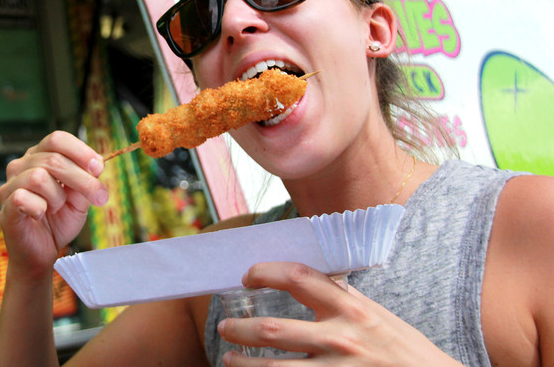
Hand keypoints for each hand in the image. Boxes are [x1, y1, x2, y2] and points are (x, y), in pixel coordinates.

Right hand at [0, 131, 106, 276]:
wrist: (42, 253)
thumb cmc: (58, 221)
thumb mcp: (80, 199)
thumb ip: (86, 180)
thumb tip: (96, 164)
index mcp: (39, 157)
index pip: (57, 139)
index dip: (80, 151)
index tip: (98, 167)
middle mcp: (21, 166)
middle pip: (53, 158)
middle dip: (82, 179)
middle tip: (99, 196)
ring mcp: (9, 186)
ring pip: (39, 176)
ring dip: (57, 196)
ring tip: (57, 208)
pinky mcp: (5, 206)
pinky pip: (23, 197)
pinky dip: (40, 208)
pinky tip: (40, 215)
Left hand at [217, 262, 462, 364]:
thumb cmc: (405, 350)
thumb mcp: (377, 315)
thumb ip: (344, 298)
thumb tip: (311, 281)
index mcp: (351, 308)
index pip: (298, 277)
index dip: (266, 271)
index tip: (248, 276)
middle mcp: (341, 338)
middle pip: (272, 330)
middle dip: (239, 329)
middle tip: (224, 327)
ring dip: (244, 365)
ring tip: (228, 359)